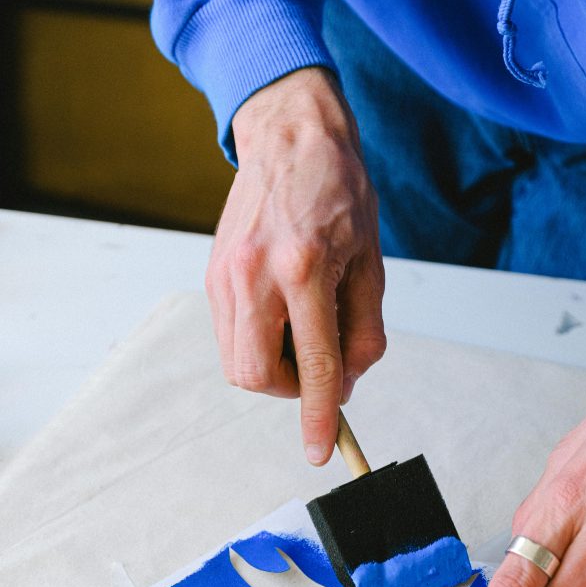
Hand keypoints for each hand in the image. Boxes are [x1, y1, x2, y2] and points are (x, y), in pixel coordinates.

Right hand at [206, 68, 385, 464]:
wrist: (290, 136)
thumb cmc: (340, 194)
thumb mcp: (371, 264)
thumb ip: (362, 332)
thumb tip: (345, 386)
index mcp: (303, 268)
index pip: (313, 364)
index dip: (318, 415)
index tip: (321, 450)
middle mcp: (255, 274)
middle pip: (258, 377)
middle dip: (291, 389)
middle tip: (316, 361)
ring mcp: (225, 276)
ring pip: (238, 364)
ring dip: (274, 367)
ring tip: (300, 325)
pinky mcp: (213, 276)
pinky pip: (231, 338)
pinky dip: (259, 344)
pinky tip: (281, 311)